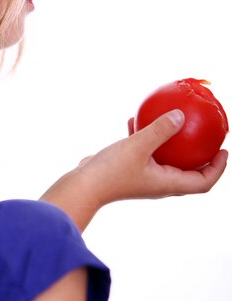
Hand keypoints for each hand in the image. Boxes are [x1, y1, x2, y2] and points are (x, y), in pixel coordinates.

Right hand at [42, 109, 227, 231]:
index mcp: (168, 183)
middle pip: (188, 170)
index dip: (218, 168)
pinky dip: (144, 135)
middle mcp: (159, 182)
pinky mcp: (128, 167)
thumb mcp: (139, 146)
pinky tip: (136, 117)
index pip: (203, 182)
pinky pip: (143, 150)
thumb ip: (160, 130)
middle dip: (199, 153)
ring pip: (164, 158)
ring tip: (174, 120)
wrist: (83, 185)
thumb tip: (181, 116)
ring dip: (170, 141)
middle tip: (205, 134)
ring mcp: (143, 175)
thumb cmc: (112, 171)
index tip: (224, 150)